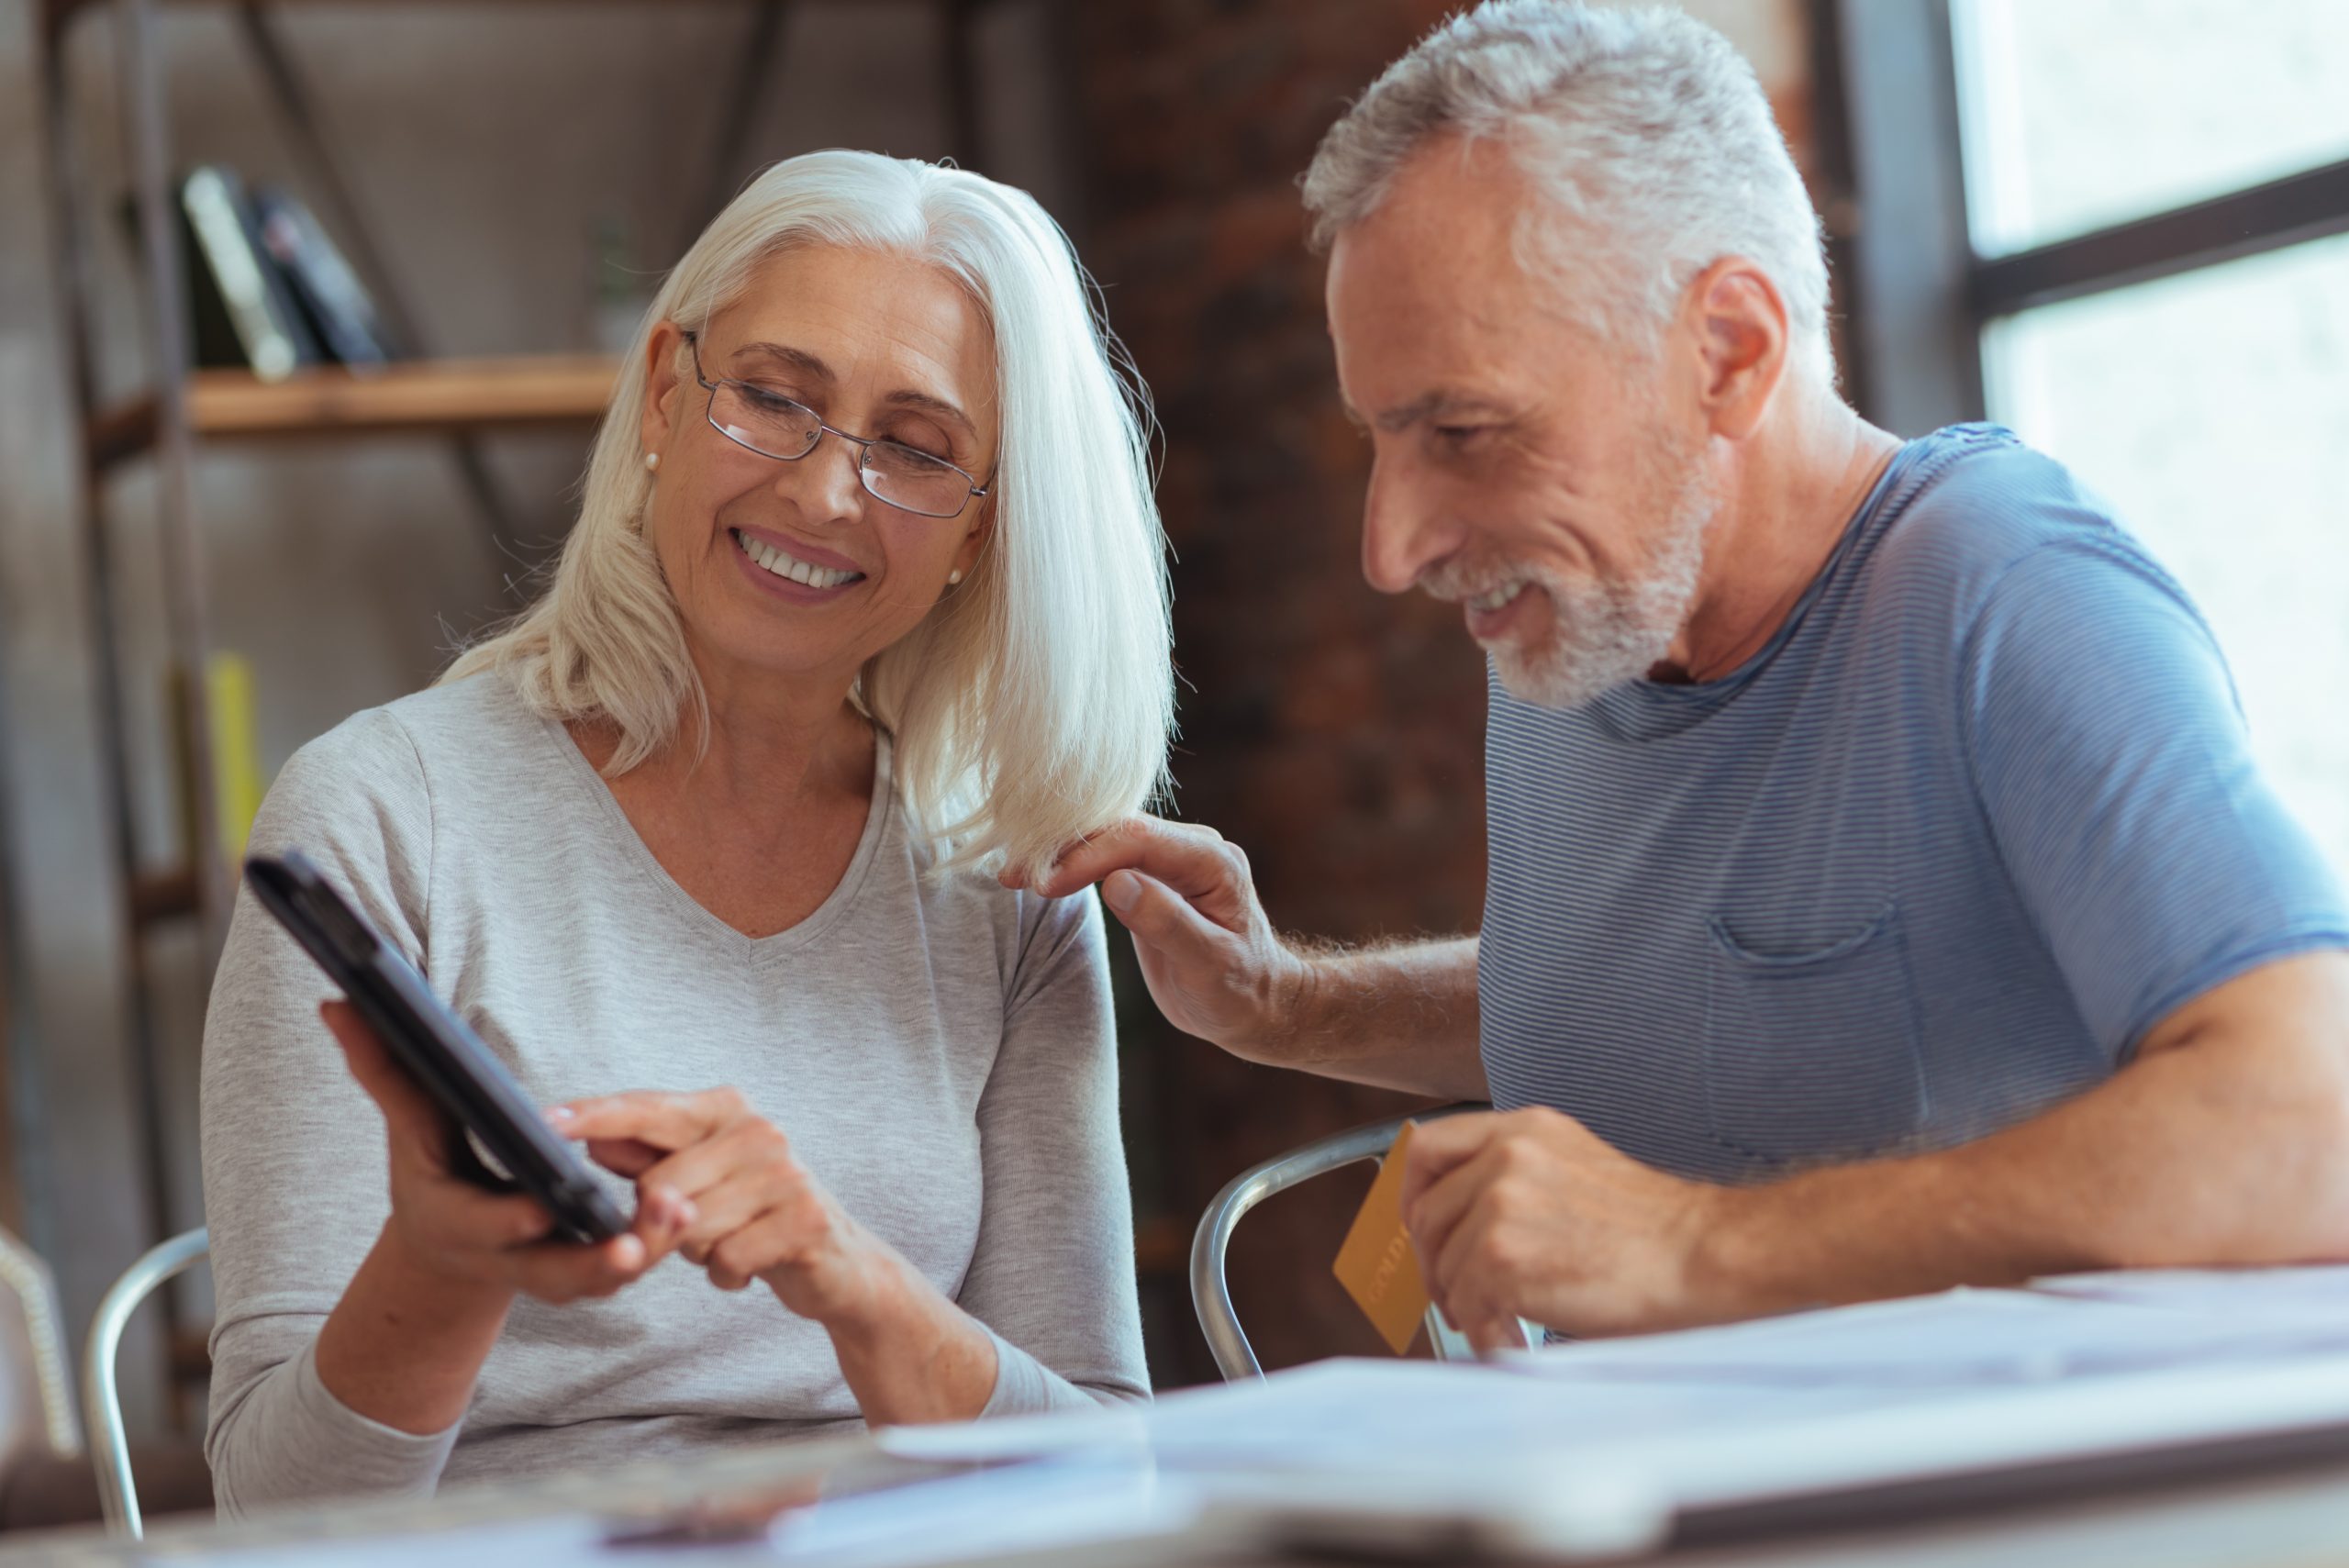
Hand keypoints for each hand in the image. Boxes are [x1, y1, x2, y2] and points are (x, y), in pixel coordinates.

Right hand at [322, 1001, 690, 1304]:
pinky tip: (692, 1212)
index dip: (511, 1219)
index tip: (543, 1207)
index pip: (484, 1223)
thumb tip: (337, 1001)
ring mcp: (552, 1271)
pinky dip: (659, 1245)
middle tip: (632, 1248)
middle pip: (551, 1270)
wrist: (452, 1248)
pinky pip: (626, 1267)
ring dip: (644, 1250)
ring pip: (600, 1276)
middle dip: (592, 1262)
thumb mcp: (407, 1125)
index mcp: (458, 1222)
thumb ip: (382, 1068)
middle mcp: (508, 1256)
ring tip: (682, 1215)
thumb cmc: (432, 1170)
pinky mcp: (588, 1272)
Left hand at [551, 1088, 903, 1326]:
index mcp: (726, 1109)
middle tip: (699, 1228)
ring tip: (731, 1241)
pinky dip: (728, 1274)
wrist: (839, 1261)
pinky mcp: (805, 1218)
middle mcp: (759, 1129)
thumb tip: (594, 1137)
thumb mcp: (699, 1179)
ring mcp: (786, 1172)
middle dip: (662, 1222)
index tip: (544, 1122)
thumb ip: (648, 1157)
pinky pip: (726, 1260)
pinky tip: (752, 1265)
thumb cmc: (753, 1213)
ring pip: (689, 1228)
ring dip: (699, 1252)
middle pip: (657, 1185)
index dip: (594, 1115)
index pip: (648, 1109)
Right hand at [1014, 816, 1305, 1057]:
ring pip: (1103, 840)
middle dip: (1061, 849)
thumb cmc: (1239, 991)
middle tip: (1011, 875)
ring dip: (1057, 855)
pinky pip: (1102, 858)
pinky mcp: (1149, 875)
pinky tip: (1034, 878)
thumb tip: (1116, 882)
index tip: (1046, 884)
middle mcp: (1191, 848)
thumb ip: (1167, 923)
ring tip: (1011, 875)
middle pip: (1116, 830)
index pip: (1139, 840)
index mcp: (1212, 860)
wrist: (1254, 1004)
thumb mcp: (1210, 965)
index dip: (1088, 856)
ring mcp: (1169, 858)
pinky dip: (1067, 867)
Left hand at [1398, 1107, 1725, 1348]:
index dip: (1413, 1195)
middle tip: (1455, 1294)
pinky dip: (1485, 1331)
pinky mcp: (1503, 1256)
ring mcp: (1502, 1204)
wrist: (1704, 1257)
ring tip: (1498, 1320)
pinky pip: (1467, 1306)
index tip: (1421, 1231)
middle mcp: (1507, 1156)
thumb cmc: (1655, 1232)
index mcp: (1525, 1130)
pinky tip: (1514, 1336)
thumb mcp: (1576, 1171)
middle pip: (1427, 1213)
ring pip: (1446, 1266)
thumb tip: (1466, 1224)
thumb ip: (1519, 1179)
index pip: (1430, 1147)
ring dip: (1465, 1304)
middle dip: (1434, 1263)